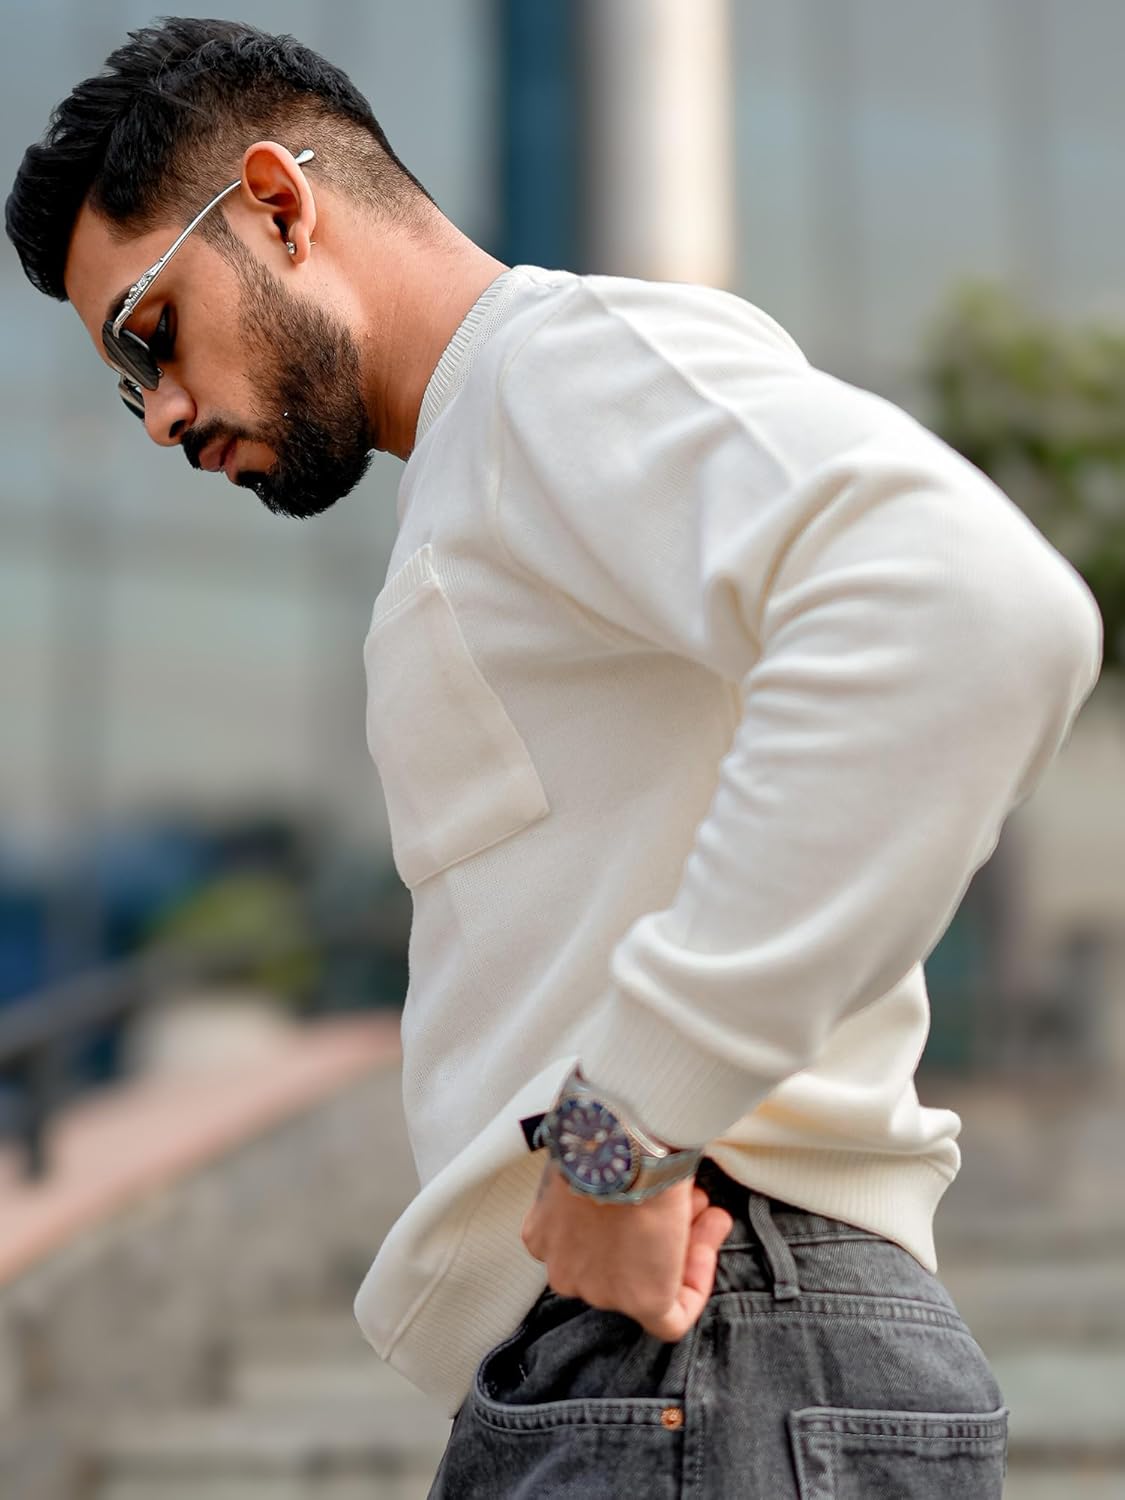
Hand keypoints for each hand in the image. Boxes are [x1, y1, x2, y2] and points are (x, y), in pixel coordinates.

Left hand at [520, 1159, 733, 1340]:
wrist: (622, 1141)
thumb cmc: (604, 1134)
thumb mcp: (589, 1158)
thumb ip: (602, 1183)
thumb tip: (634, 1178)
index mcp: (544, 1234)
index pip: (589, 1242)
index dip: (629, 1218)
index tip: (654, 1194)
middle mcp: (564, 1268)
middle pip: (619, 1261)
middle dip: (657, 1228)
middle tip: (688, 1196)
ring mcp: (600, 1290)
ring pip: (647, 1283)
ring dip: (683, 1241)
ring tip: (704, 1200)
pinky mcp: (640, 1301)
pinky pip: (671, 1317)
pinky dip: (696, 1284)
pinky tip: (711, 1237)